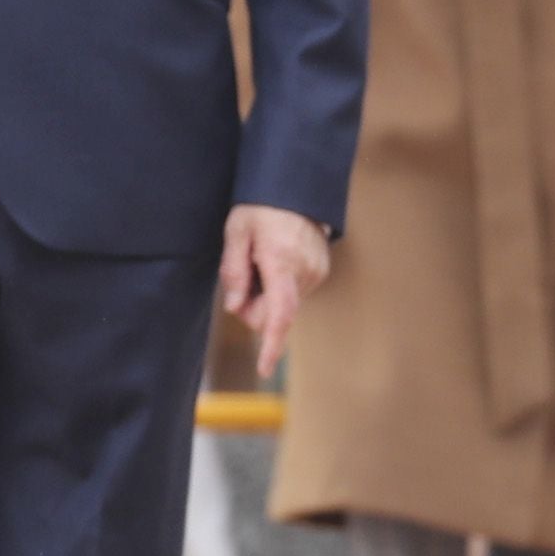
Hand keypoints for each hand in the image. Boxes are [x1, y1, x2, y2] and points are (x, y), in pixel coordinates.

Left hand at [218, 203, 332, 374]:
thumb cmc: (261, 206)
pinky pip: (293, 293)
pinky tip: (273, 261)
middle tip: (240, 279)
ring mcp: (317, 272)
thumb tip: (235, 307)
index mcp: (282, 261)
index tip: (263, 369)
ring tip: (260, 260)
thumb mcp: (236, 231)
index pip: (280, 313)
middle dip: (253, 307)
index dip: (271, 344)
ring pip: (283, 304)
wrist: (295, 186)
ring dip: (266, 294)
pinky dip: (278, 287)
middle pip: (274, 313)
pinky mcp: (321, 271)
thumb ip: (234, 271)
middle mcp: (305, 271)